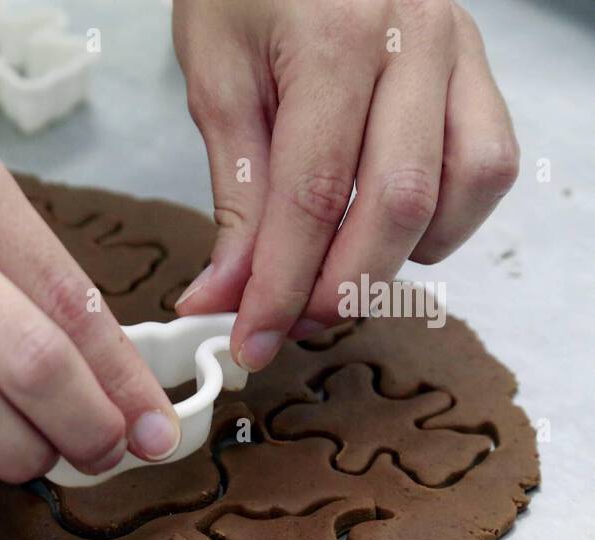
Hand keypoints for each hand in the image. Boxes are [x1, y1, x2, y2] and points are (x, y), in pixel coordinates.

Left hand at [171, 0, 519, 369]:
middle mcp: (415, 39)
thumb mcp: (215, 81)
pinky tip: (388, 227)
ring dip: (402, 255)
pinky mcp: (476, 64)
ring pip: (465, 185)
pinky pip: (487, 161)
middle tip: (290, 325)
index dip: (282, 285)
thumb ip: (235, 193)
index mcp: (336, 37)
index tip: (252, 339)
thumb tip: (225, 295)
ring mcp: (459, 48)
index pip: (313, 195)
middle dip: (342, 287)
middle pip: (399, 202)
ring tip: (337, 271)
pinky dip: (443, 217)